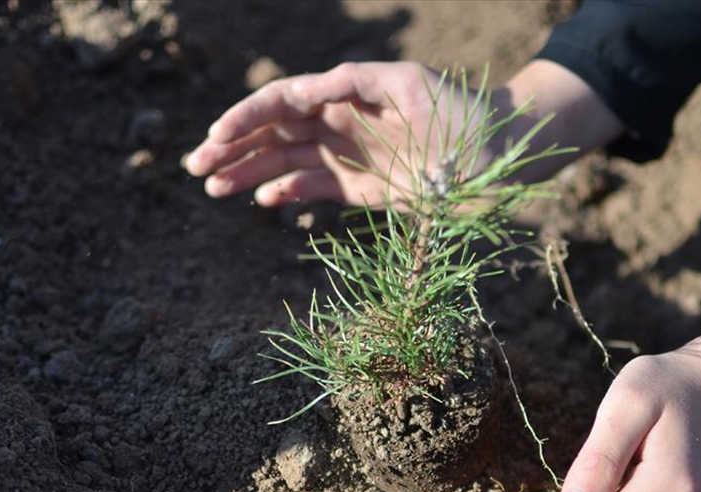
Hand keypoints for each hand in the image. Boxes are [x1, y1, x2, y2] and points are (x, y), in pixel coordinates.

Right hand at [184, 60, 625, 207]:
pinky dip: (286, 193)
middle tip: (197, 166)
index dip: (246, 117)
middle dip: (233, 146)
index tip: (218, 136)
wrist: (503, 156)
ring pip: (285, 162)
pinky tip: (262, 200)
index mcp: (347, 94)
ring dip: (248, 171)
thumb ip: (355, 82)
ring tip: (213, 187)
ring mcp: (350, 156)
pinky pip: (314, 188)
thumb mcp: (412, 86)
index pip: (283, 101)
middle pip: (274, 132)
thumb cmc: (462, 115)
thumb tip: (301, 92)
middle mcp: (342, 123)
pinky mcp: (363, 188)